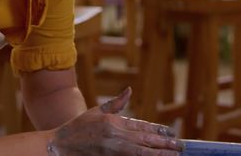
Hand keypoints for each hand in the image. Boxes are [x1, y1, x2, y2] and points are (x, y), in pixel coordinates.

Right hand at [47, 87, 184, 155]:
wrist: (60, 146)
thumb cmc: (77, 128)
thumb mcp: (96, 112)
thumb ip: (116, 103)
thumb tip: (129, 90)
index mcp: (114, 122)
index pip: (141, 126)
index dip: (158, 130)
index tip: (171, 132)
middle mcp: (116, 136)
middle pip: (145, 141)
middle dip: (164, 144)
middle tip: (180, 146)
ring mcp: (113, 150)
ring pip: (142, 153)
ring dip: (159, 154)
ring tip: (174, 155)